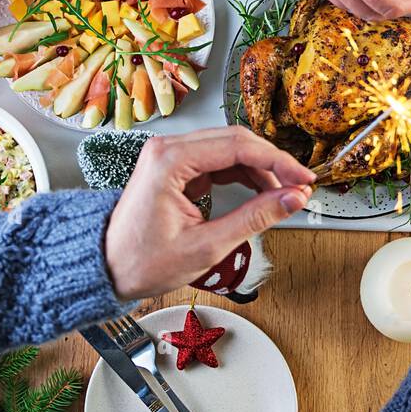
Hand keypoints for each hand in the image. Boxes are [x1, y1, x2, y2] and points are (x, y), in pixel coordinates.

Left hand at [105, 127, 315, 300]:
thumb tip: (292, 199)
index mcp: (170, 160)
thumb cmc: (141, 261)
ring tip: (282, 195)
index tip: (304, 180)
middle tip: (300, 187)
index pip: (239, 147)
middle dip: (273, 163)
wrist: (106, 270)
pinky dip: (243, 174)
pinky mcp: (175, 168)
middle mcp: (168, 148)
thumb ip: (255, 218)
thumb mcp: (207, 245)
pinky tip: (261, 192)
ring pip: (230, 149)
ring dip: (260, 169)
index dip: (279, 162)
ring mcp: (171, 156)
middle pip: (236, 141)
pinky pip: (218, 161)